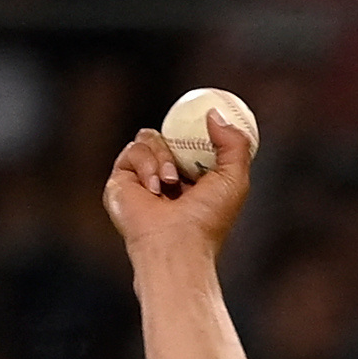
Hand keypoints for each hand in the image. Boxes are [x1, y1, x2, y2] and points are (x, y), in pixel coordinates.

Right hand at [102, 117, 253, 270]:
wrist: (175, 244)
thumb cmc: (207, 220)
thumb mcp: (235, 179)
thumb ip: (235, 145)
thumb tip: (215, 114)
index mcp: (195, 179)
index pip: (192, 142)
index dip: (197, 129)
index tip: (208, 118)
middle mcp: (169, 177)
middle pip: (168, 134)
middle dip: (178, 139)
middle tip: (189, 152)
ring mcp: (144, 178)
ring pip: (149, 137)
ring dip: (163, 155)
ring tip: (171, 182)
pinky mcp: (122, 179)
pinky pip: (133, 150)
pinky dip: (146, 163)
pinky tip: (154, 188)